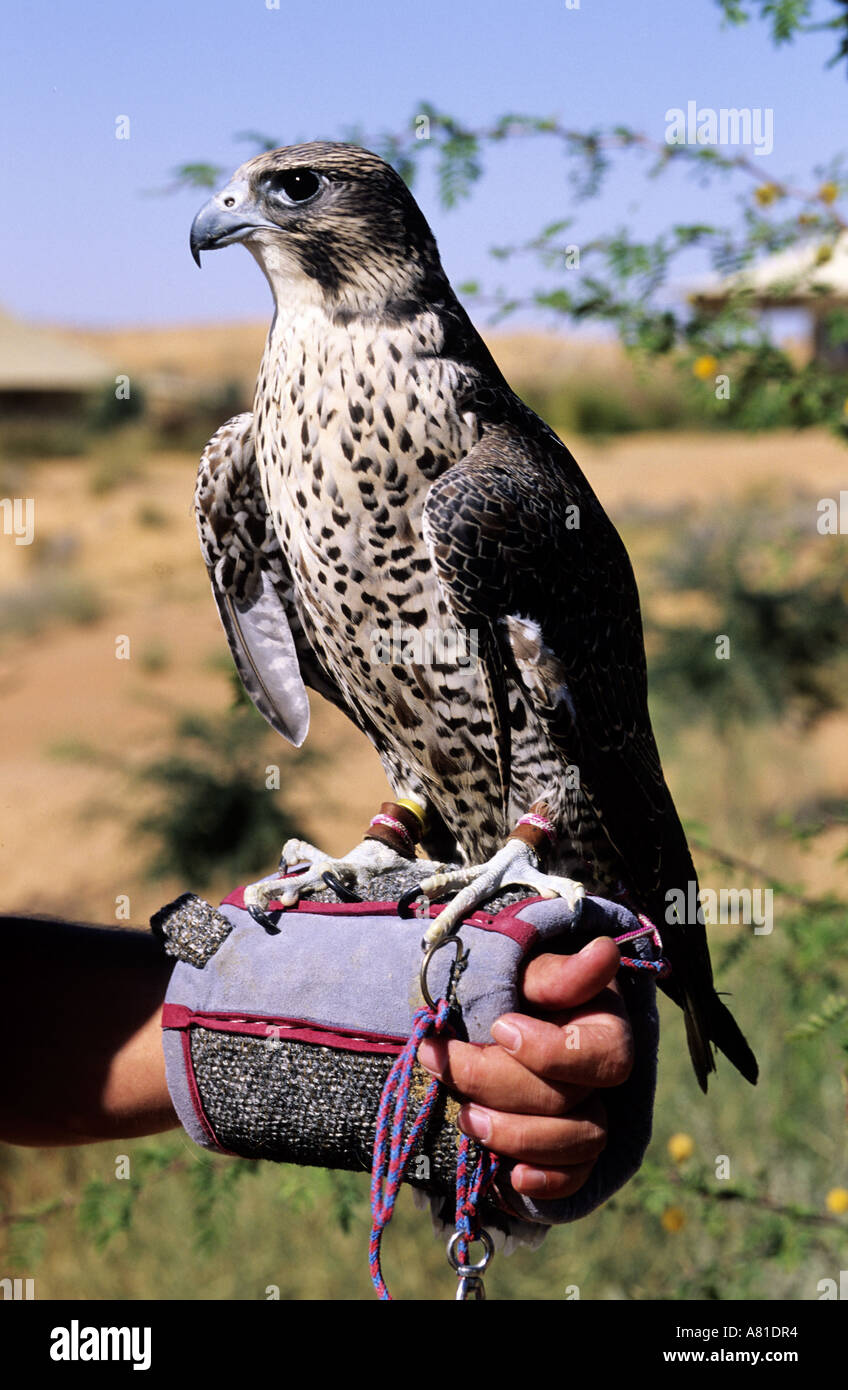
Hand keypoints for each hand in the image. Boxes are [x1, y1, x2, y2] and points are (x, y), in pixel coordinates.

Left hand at [417, 936, 632, 1202]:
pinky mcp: (567, 1155)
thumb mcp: (526, 972)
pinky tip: (510, 1177)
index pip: (603, 1055)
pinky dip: (546, 1183)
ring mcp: (588, 1118)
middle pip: (569, 1100)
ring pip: (577, 1143)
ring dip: (516, 1135)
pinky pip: (574, 1181)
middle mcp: (602, 1079)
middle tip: (443, 1062)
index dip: (549, 1051)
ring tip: (465, 1117)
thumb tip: (603, 951)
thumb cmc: (510, 989)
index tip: (499, 1028)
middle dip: (499, 1085)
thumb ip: (556, 973)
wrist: (486, 1018)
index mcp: (602, 1028)